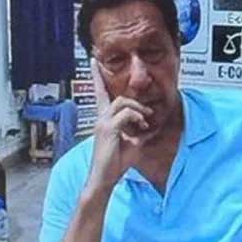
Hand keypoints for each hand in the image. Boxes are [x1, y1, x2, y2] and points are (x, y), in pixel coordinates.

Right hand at [86, 59, 157, 191]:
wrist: (103, 179)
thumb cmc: (115, 163)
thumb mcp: (130, 144)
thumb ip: (136, 131)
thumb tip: (146, 126)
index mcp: (104, 120)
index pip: (100, 94)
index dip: (96, 77)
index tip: (93, 62)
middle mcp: (100, 119)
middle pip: (118, 97)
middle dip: (136, 104)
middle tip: (148, 117)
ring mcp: (102, 123)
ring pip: (122, 102)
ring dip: (138, 111)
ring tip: (145, 123)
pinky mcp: (108, 129)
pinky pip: (126, 114)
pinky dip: (136, 118)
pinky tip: (141, 129)